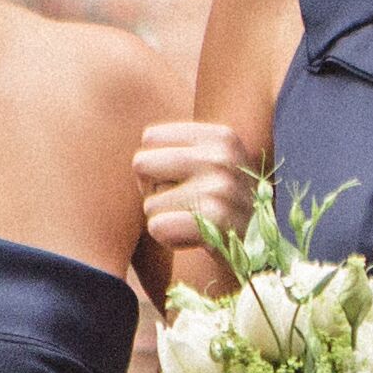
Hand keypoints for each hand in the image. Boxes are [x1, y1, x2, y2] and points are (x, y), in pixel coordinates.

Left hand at [137, 120, 259, 266]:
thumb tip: (109, 112)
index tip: (185, 184)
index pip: (150, 137)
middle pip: (142, 164)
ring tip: (198, 226)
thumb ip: (176, 149)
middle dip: (155, 192)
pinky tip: (197, 241)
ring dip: (165, 220)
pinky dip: (169, 239)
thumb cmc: (223, 212)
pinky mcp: (215, 219)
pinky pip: (158, 227)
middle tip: (187, 208)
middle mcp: (223, 155)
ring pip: (149, 203)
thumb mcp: (211, 170)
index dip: (158, 167)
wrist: (263, 259)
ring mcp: (221, 186)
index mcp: (222, 136)